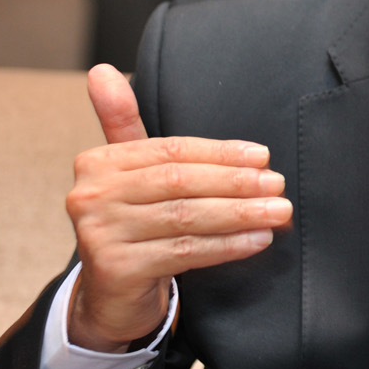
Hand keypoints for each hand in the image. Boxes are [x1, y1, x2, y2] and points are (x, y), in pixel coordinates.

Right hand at [65, 64, 291, 351]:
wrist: (111, 297)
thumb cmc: (131, 226)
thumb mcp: (128, 175)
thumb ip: (124, 123)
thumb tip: (102, 70)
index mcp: (96, 163)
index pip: (170, 151)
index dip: (220, 153)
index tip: (262, 156)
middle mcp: (91, 195)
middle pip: (179, 182)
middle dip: (236, 183)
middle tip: (277, 185)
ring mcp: (100, 234)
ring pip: (186, 217)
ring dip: (240, 214)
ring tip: (278, 212)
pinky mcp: (116, 270)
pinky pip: (184, 252)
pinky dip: (227, 245)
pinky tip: (256, 240)